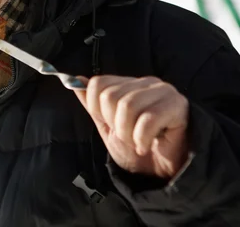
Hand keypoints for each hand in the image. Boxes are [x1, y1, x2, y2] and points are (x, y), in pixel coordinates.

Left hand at [73, 75, 189, 178]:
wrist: (163, 172)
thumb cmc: (137, 147)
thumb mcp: (106, 126)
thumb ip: (92, 104)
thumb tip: (76, 80)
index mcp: (127, 84)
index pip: (98, 83)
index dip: (97, 109)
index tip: (110, 124)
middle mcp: (145, 83)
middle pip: (110, 95)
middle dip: (114, 124)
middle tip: (127, 136)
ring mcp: (163, 92)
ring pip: (128, 106)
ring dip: (128, 133)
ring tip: (137, 142)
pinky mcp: (177, 106)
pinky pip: (148, 119)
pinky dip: (142, 138)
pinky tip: (147, 145)